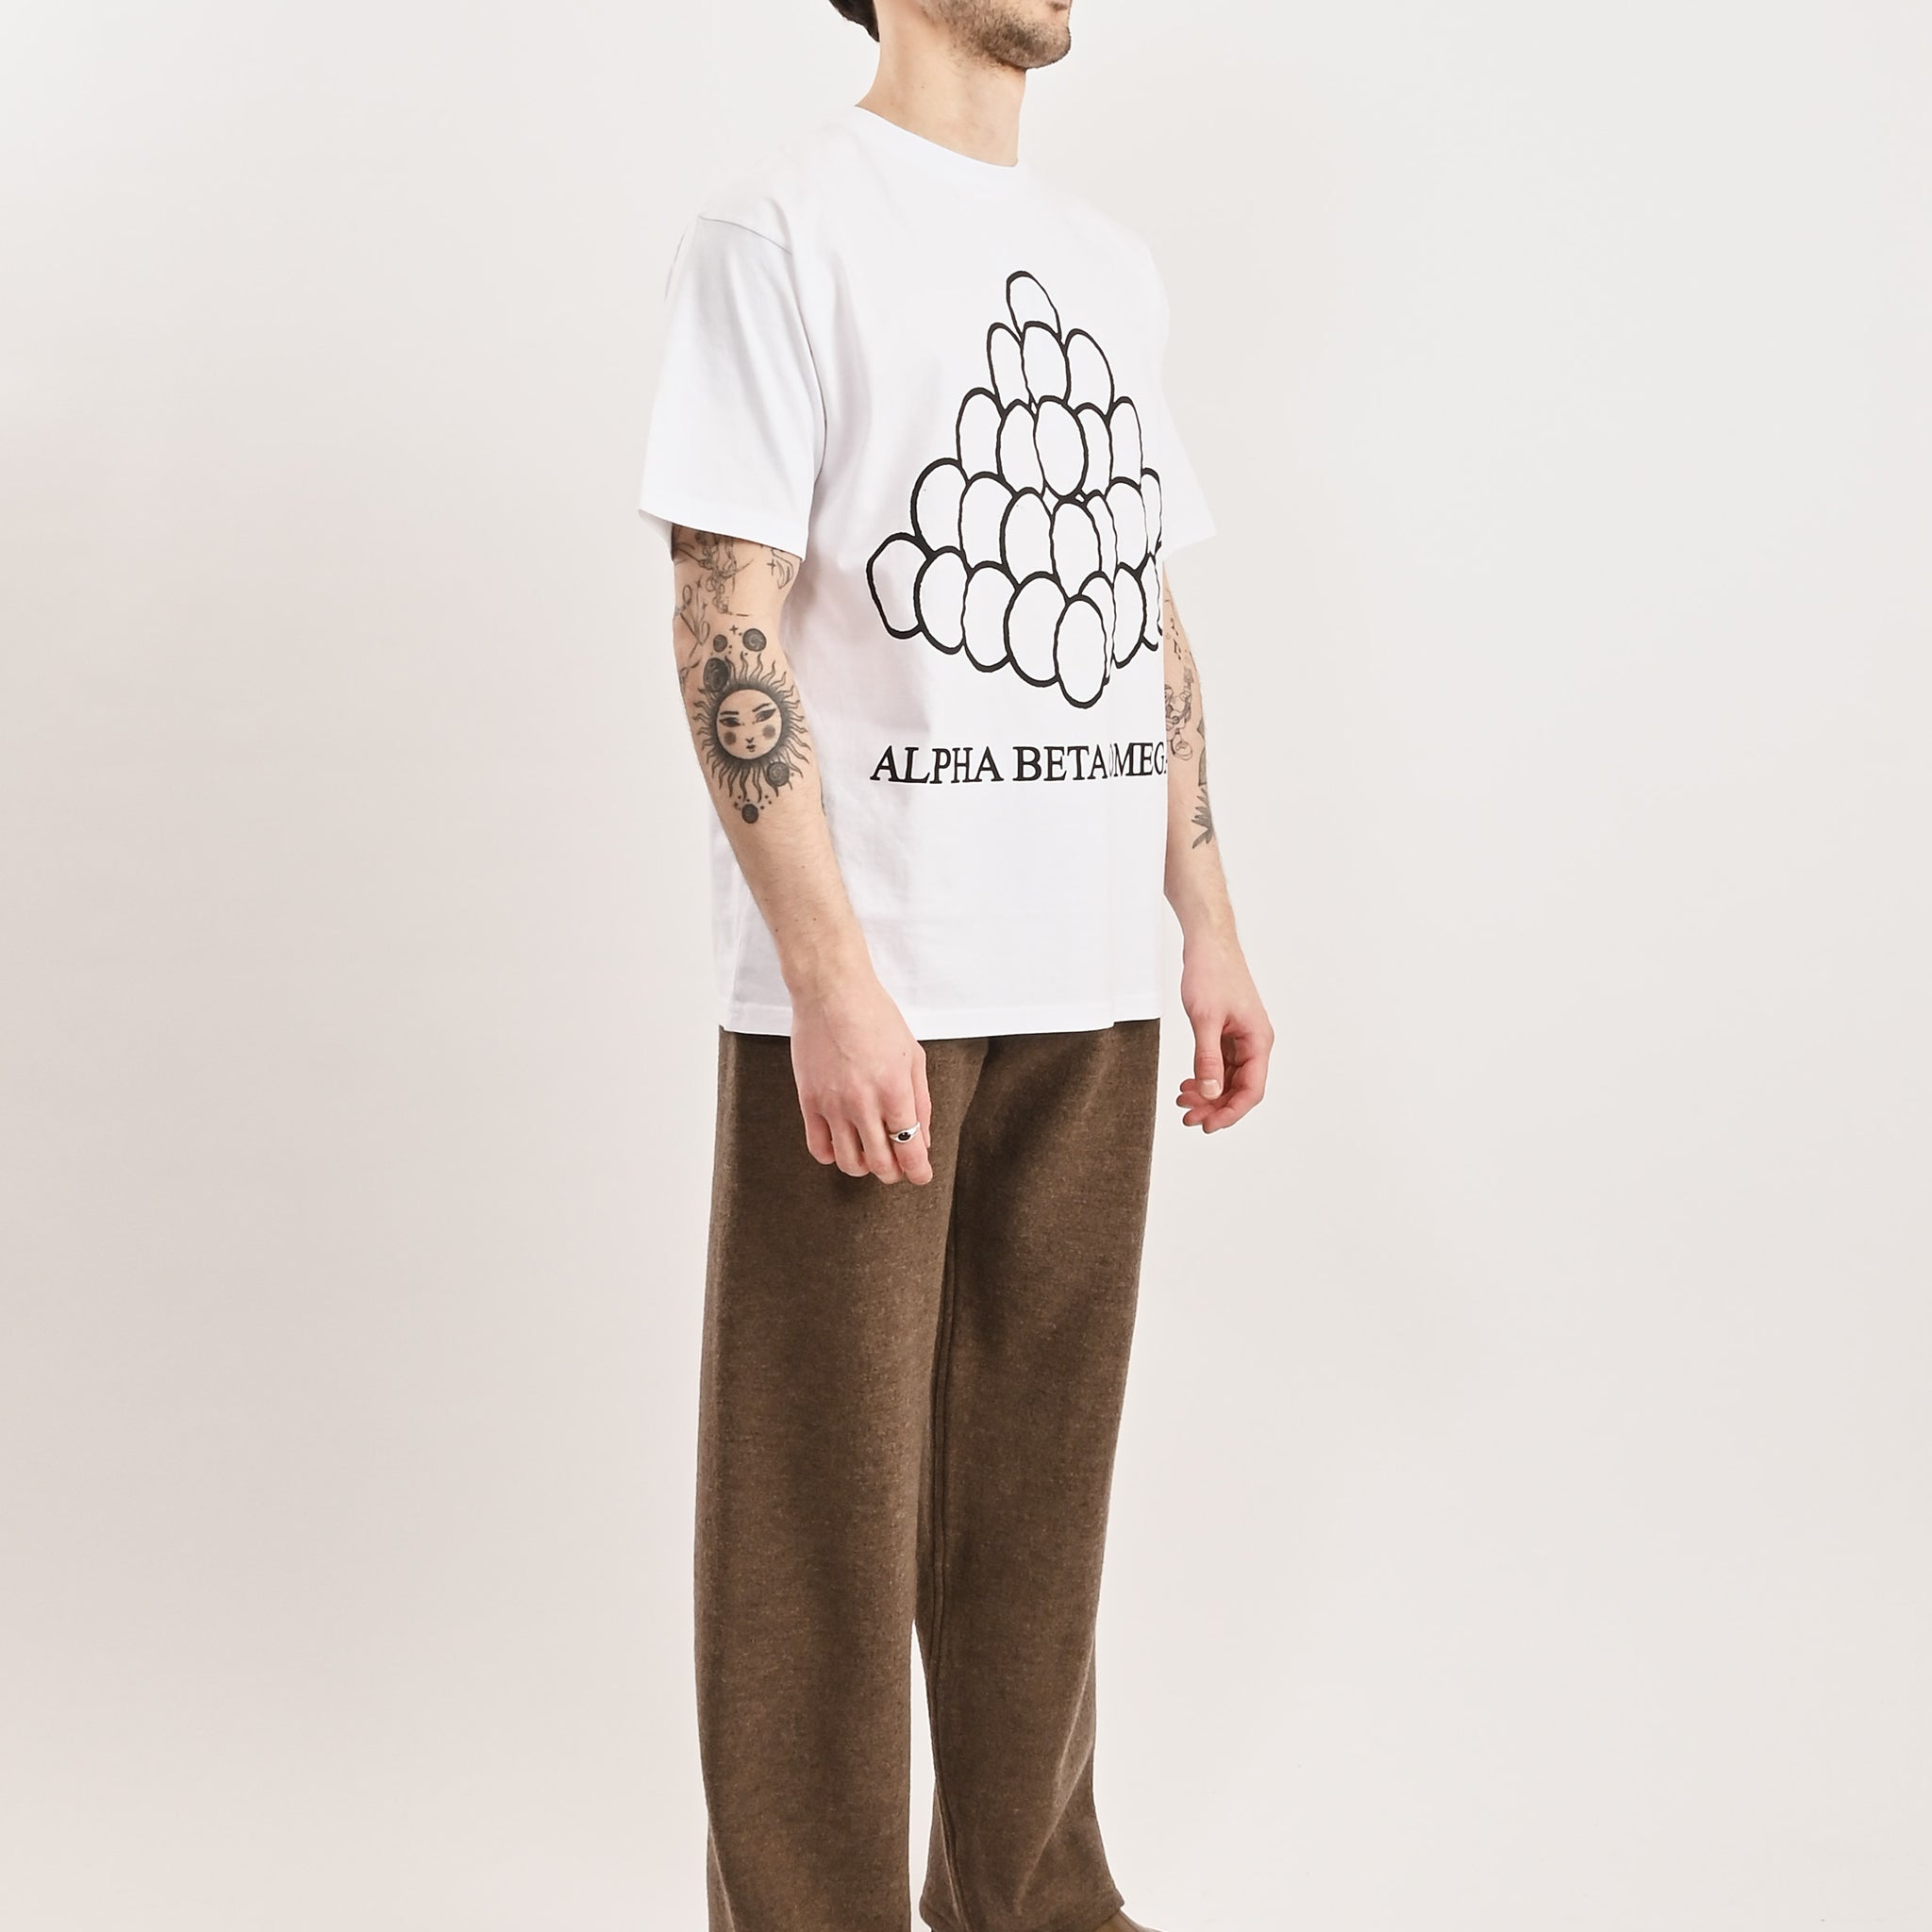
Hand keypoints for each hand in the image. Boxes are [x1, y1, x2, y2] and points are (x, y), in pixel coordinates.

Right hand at [789, 968, 933, 1183]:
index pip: (910, 1151)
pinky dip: (833, 1156)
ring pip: (849, 1163)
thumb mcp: (913, 1055)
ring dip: (864, 1168)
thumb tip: (922, 1140)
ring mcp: (833, 1105)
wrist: (831, 992)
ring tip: (870, 1154)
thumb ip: (921, 1102)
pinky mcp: (808, 1101)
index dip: (919, 1172)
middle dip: (894, 1173)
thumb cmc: (877, 1017)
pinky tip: (842, 1143)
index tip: (921, 1176)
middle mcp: (864, 1104)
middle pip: (881, 1164)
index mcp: (895, 1091)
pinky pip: (818, 1148)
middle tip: (897, 1166)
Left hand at [1176, 932, 1272, 1132]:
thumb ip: (1208, 1058)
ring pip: (1229, 1079)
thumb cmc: (1211, 972)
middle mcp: (1254, 1042)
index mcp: (1258, 1040)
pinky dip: (1205, 1077)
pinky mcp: (1228, 1032)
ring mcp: (1242, 1038)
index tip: (1207, 1125)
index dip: (1231, 1112)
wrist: (1208, 943)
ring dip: (1208, 1094)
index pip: (1252, 1090)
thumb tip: (1211, 1093)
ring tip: (1182, 1102)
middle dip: (1215, 1106)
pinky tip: (1187, 1084)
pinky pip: (1220, 1064)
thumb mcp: (1205, 1019)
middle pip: (1240, 1088)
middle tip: (1188, 1118)